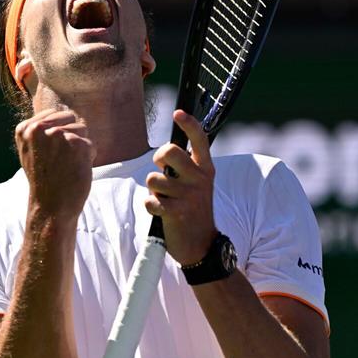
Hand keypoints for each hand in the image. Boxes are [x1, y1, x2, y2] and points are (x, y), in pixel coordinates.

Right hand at [15, 107, 94, 220]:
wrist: (51, 207)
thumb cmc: (44, 180)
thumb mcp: (31, 151)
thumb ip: (42, 130)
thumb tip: (65, 112)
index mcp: (25, 128)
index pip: (54, 114)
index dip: (58, 133)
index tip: (50, 153)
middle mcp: (40, 128)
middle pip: (70, 118)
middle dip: (71, 137)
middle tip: (60, 161)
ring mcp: (59, 135)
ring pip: (82, 130)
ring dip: (80, 148)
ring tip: (66, 166)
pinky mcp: (78, 144)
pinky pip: (91, 144)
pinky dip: (88, 158)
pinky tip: (75, 170)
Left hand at [144, 110, 217, 265]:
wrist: (201, 244)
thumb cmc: (194, 209)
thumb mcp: (199, 184)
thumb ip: (187, 167)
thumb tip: (168, 149)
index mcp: (206, 169)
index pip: (200, 140)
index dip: (189, 124)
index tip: (178, 113)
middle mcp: (200, 179)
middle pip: (170, 152)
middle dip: (158, 158)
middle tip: (161, 167)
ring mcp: (189, 196)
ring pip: (154, 179)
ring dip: (154, 190)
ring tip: (166, 199)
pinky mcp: (177, 213)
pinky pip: (150, 200)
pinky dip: (151, 206)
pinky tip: (162, 212)